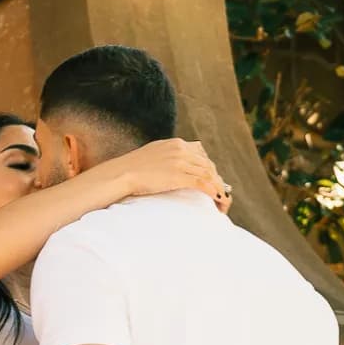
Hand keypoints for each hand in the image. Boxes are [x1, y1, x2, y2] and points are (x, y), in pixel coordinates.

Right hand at [103, 138, 227, 206]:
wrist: (121, 173)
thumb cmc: (132, 168)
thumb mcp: (153, 154)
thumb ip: (167, 155)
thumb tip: (174, 165)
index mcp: (176, 143)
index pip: (201, 154)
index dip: (209, 168)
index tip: (212, 180)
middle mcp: (180, 149)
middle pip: (207, 164)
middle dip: (216, 179)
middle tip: (220, 193)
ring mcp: (179, 161)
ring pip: (208, 174)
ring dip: (218, 188)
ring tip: (222, 201)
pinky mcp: (177, 175)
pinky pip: (202, 183)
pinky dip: (213, 191)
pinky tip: (217, 199)